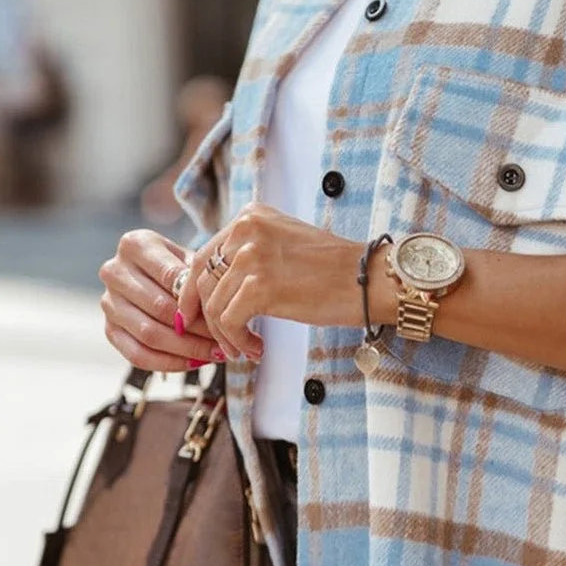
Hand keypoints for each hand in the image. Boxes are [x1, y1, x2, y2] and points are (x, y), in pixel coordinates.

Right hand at [99, 230, 220, 370]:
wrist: (154, 274)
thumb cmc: (180, 266)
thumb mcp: (191, 260)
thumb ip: (198, 279)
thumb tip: (218, 312)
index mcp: (134, 245)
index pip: (170, 277)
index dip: (199, 301)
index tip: (225, 317)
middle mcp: (114, 271)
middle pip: (160, 308)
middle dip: (197, 329)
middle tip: (225, 341)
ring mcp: (108, 302)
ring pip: (149, 334)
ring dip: (187, 349)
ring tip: (215, 354)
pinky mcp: (109, 329)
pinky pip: (138, 355)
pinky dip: (169, 363)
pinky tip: (195, 363)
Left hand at [177, 202, 366, 360]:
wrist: (370, 281)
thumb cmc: (336, 271)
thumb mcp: (285, 245)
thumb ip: (252, 254)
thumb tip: (219, 286)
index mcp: (251, 216)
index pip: (205, 255)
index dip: (196, 292)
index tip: (199, 317)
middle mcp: (246, 229)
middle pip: (201, 279)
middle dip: (203, 316)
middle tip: (219, 340)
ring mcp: (251, 256)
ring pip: (213, 304)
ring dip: (227, 334)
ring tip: (245, 348)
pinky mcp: (259, 287)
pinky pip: (229, 321)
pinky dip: (239, 340)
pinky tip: (256, 348)